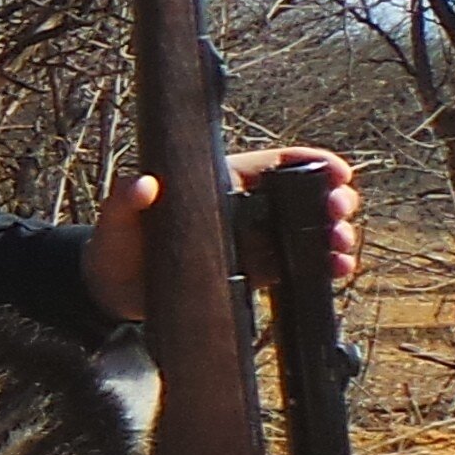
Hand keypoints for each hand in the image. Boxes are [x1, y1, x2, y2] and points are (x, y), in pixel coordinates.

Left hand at [82, 148, 360, 322]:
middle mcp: (240, 209)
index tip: (337, 170)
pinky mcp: (251, 273)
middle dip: (330, 199)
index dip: (310, 161)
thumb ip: (125, 201)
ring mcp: (250, 242)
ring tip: (342, 245)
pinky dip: (319, 268)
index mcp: (216, 183)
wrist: (113, 293)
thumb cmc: (114, 245)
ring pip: (304, 231)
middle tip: (340, 211)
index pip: (272, 165)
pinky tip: (336, 271)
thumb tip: (143, 183)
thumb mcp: (115, 221)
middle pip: (299, 197)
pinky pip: (294, 266)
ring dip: (330, 235)